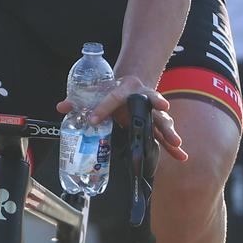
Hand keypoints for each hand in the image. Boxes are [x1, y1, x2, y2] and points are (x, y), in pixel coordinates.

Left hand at [55, 74, 187, 162]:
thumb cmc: (111, 90)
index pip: (112, 96)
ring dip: (169, 130)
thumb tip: (62, 107)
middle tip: (164, 108)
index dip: (101, 108)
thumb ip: (79, 100)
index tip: (92, 119)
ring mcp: (150, 110)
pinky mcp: (155, 123)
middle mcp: (141, 96)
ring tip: (177, 143)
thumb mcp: (95, 91)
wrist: (131, 86)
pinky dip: (172, 146)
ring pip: (162, 119)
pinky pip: (164, 134)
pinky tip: (181, 156)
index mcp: (124, 87)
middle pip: (150, 100)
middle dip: (157, 104)